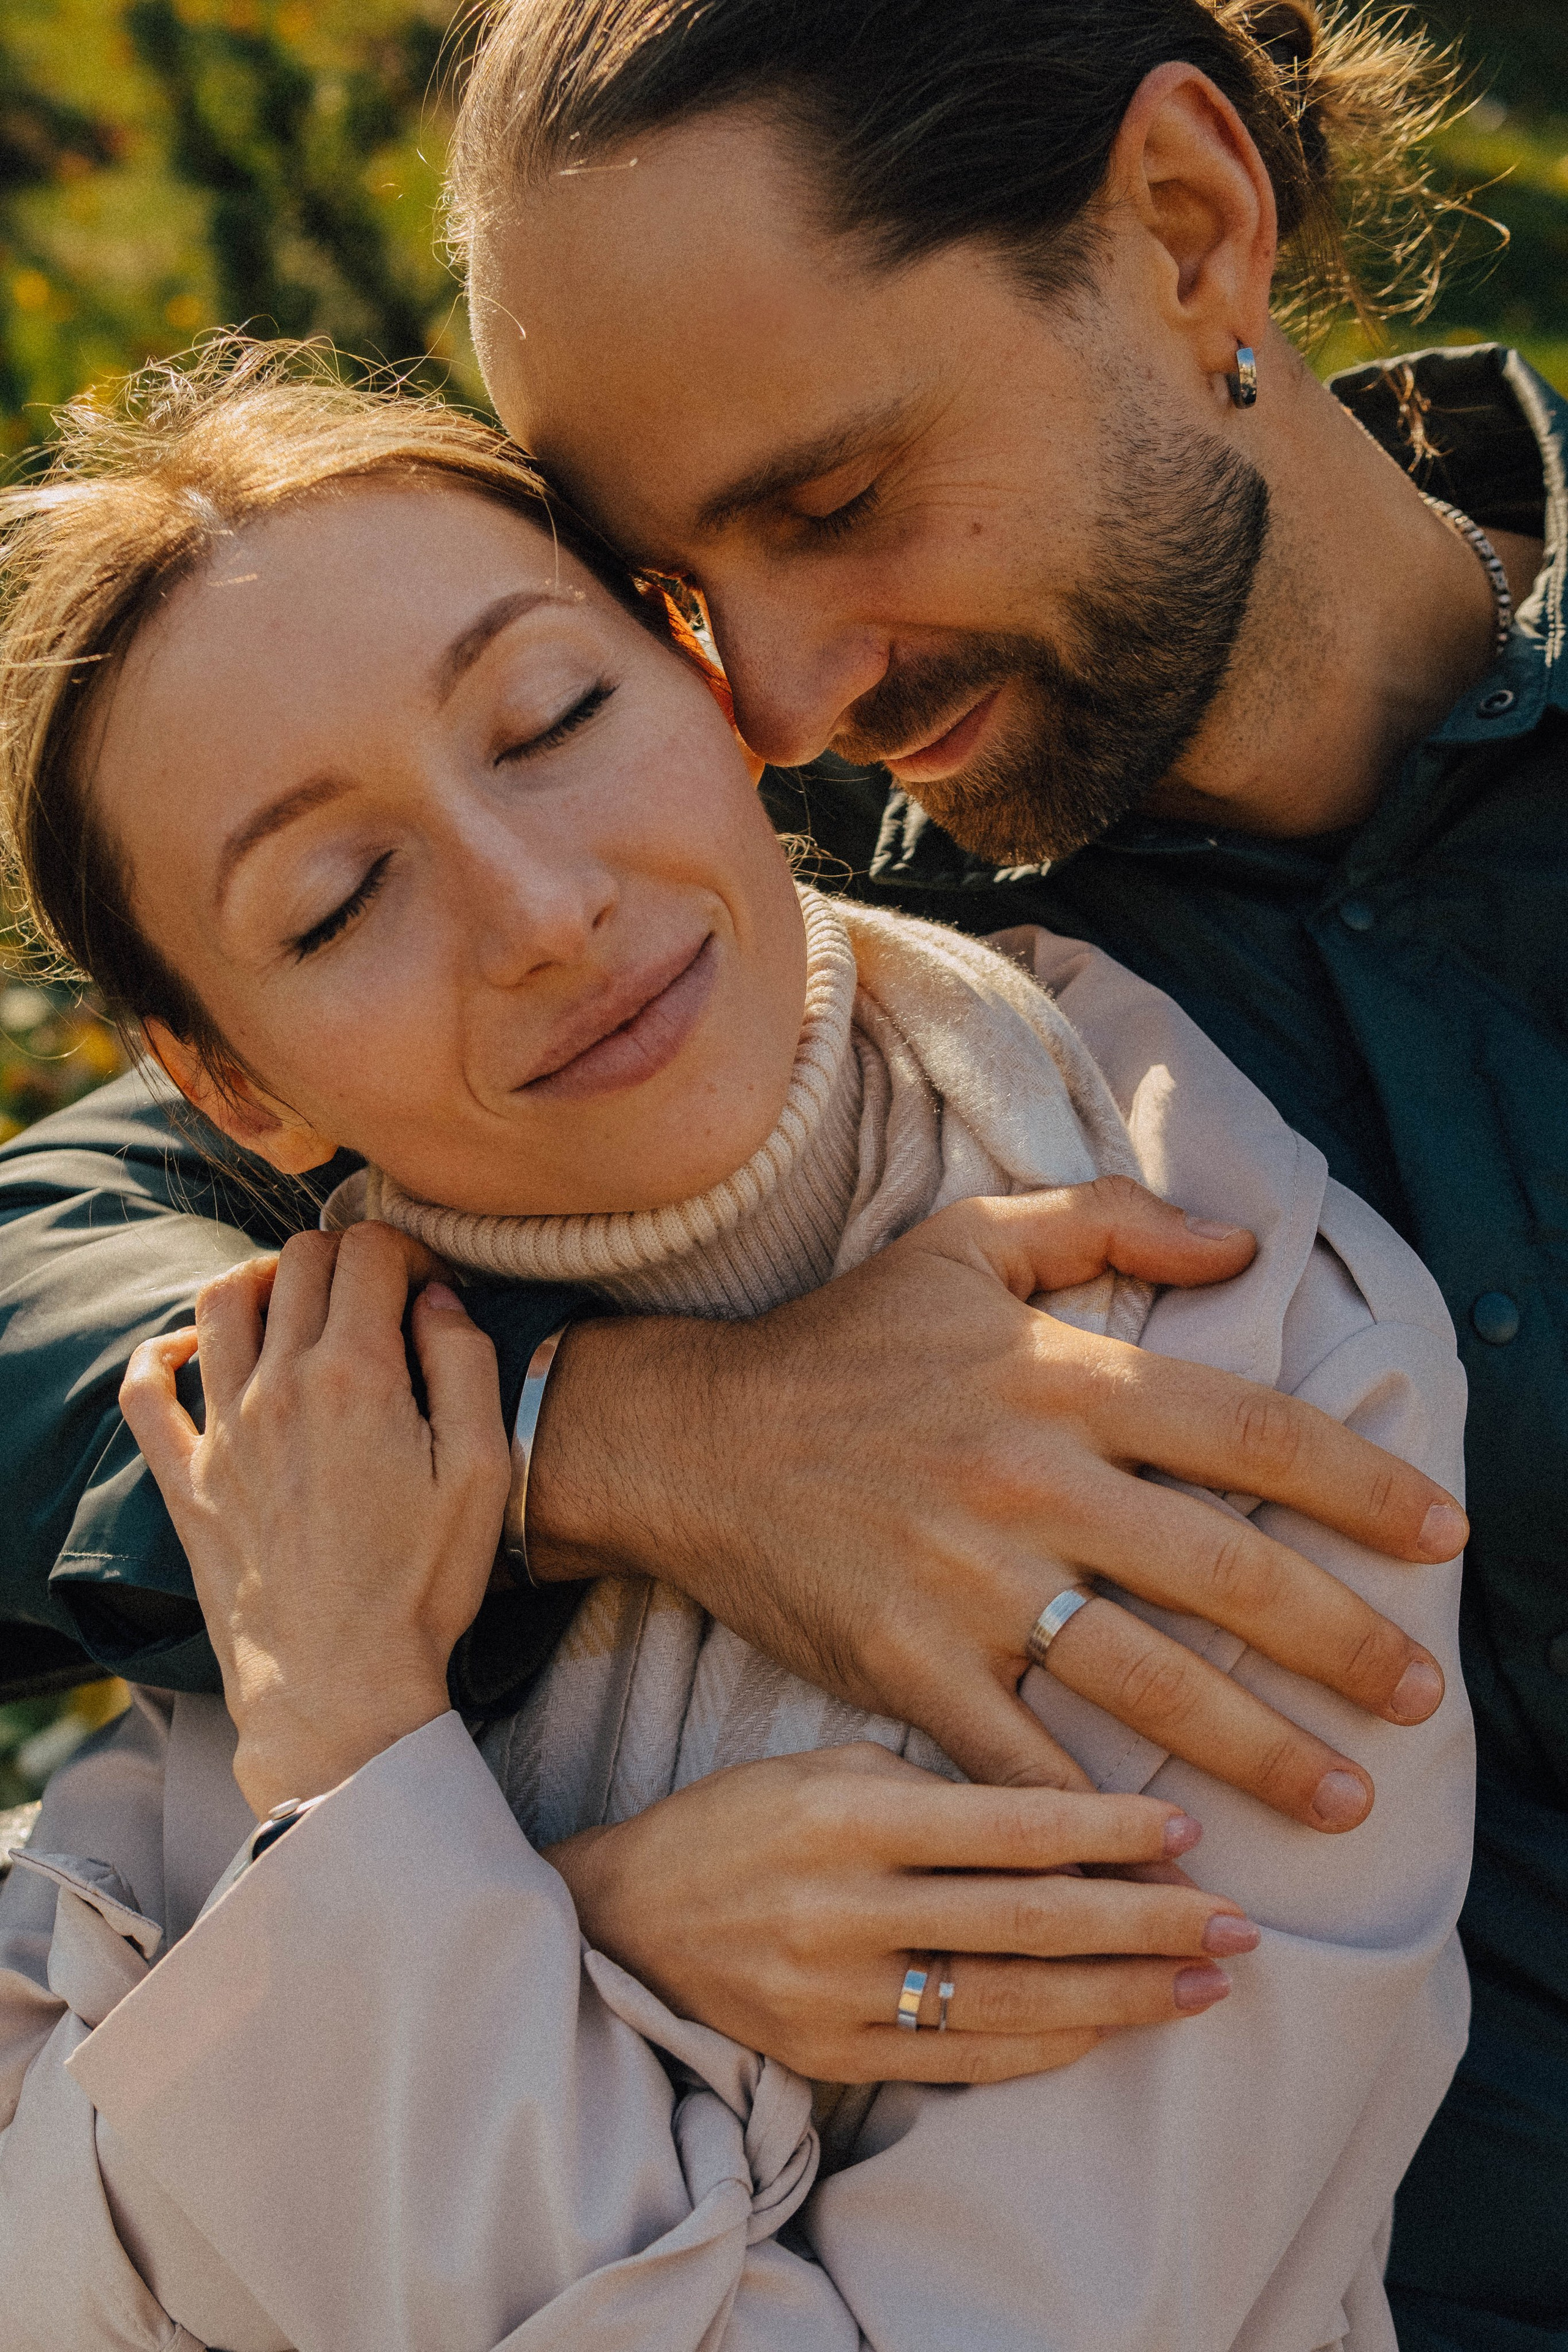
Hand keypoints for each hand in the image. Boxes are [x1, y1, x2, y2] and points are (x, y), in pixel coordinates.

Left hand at [119, 1224, 510, 1814]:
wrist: (340, 1683)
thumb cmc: (420, 1584)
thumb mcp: (480, 1470)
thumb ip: (466, 1364)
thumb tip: (436, 1297)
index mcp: (356, 1375)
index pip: (370, 1252)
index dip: (408, 1250)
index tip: (429, 1285)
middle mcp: (279, 1386)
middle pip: (299, 1261)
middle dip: (346, 1256)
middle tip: (378, 1296)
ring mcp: (223, 1430)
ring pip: (221, 1300)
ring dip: (263, 1280)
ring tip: (298, 1304)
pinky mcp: (187, 1479)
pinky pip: (145, 1391)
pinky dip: (161, 1354)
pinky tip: (194, 1353)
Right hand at [527, 1177, 1465, 1829]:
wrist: (684, 1435)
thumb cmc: (839, 1340)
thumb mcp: (966, 1244)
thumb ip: (1107, 1222)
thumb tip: (1240, 1242)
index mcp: (1056, 1379)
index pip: (1247, 1430)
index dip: (1361, 1484)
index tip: (1443, 1536)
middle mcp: (1027, 1482)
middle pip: (1227, 1570)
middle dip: (1345, 1641)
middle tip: (1420, 1695)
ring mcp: (967, 1585)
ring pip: (1150, 1682)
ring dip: (1263, 1750)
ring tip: (1345, 1796)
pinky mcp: (907, 1668)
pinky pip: (1023, 1761)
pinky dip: (1099, 1818)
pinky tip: (1171, 1860)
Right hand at [547, 1743, 1254, 2081]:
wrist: (632, 1919)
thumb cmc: (747, 1819)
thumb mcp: (833, 1768)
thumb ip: (941, 1789)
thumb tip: (1071, 1820)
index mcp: (847, 1815)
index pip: (1008, 1827)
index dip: (1107, 1833)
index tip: (1189, 1831)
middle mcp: (844, 1909)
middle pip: (1027, 1925)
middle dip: (1145, 1926)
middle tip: (1238, 1924)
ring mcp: (837, 1996)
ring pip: (1007, 2005)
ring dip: (1119, 1999)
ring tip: (1204, 1984)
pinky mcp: (832, 2058)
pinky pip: (961, 2061)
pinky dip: (1045, 2049)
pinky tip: (1110, 2030)